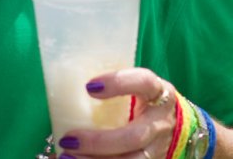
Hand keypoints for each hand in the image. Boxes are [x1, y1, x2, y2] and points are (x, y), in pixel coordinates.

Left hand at [56, 68, 178, 158]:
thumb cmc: (141, 99)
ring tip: (67, 157)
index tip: (89, 87)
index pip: (144, 82)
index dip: (119, 83)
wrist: (169, 122)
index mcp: (159, 92)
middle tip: (69, 138)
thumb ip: (111, 87)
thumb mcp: (134, 87)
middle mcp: (161, 122)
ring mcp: (157, 148)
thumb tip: (64, 85)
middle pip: (134, 136)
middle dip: (98, 142)